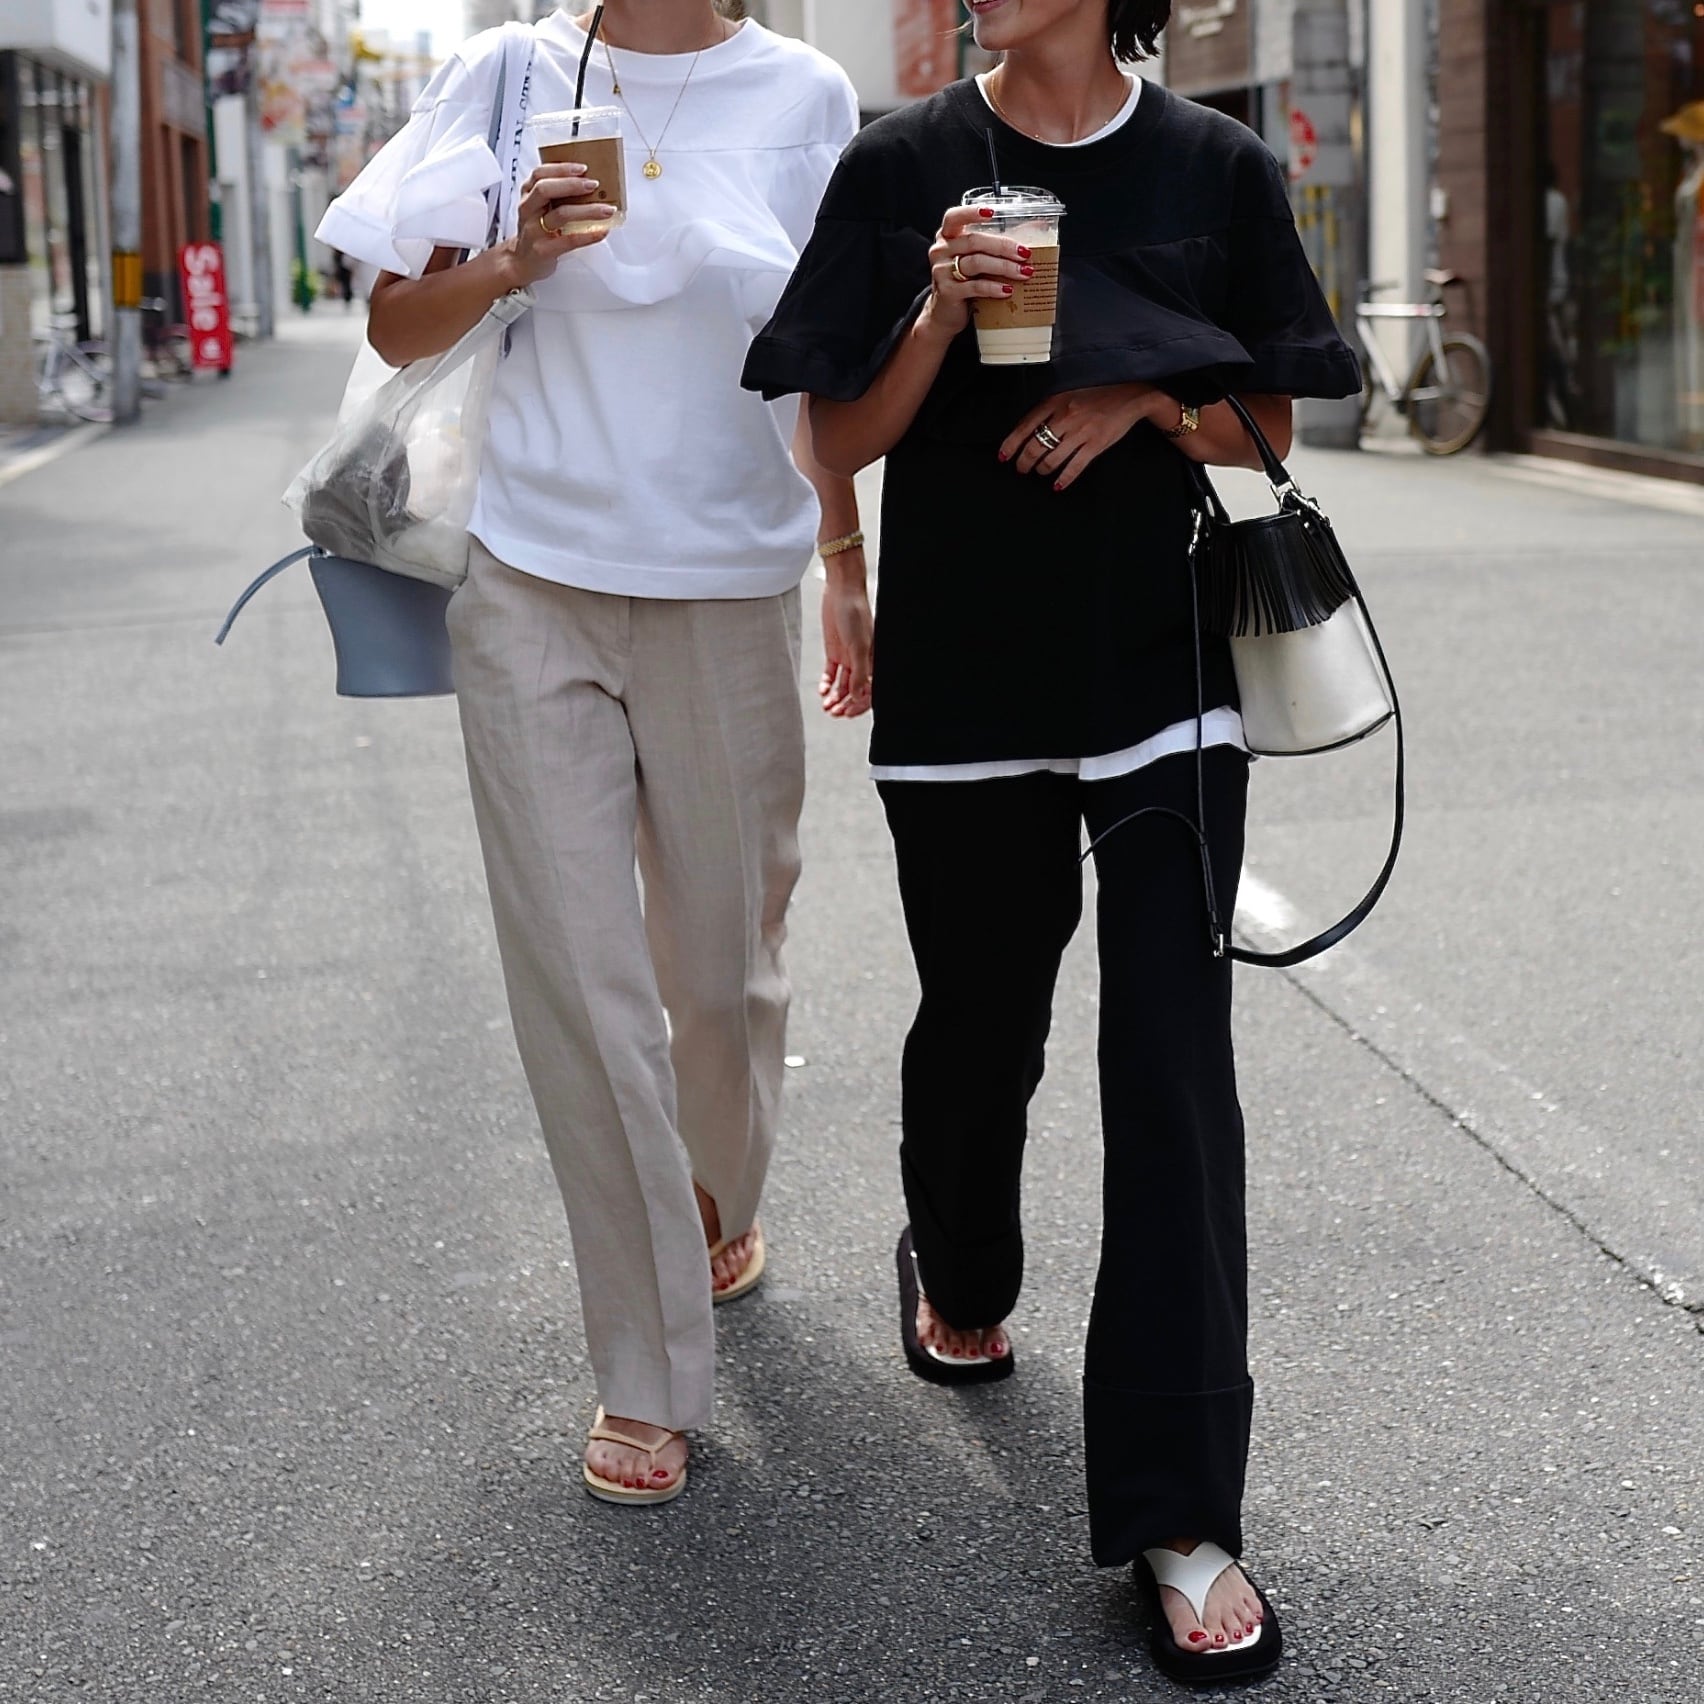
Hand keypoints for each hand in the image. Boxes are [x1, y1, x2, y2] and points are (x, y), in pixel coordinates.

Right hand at [507, 164, 616, 286]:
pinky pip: (569, 240)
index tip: (582, 168)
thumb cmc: (535, 232)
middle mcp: (528, 210)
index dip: (561, 168)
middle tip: (594, 185)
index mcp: (528, 195)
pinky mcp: (543, 250)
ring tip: (607, 210)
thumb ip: (555, 196)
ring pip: (560, 214)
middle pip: (545, 189)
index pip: (539, 174)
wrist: (521, 262)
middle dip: (572, 184)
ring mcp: (534, 231)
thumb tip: (589, 185)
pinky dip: (588, 235)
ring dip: (587, 210)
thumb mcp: (538, 209)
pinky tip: (601, 231)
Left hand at [818, 559, 872, 718]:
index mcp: (874, 661)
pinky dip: (827, 683)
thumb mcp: (858, 646)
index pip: (870, 689)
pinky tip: (822, 691)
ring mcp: (848, 657)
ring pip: (843, 684)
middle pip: (855, 690)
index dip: (860, 704)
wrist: (841, 592)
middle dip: (846, 704)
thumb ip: (859, 673)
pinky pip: (831, 673)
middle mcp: (862, 661)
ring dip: (835, 697)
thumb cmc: (855, 614)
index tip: (848, 713)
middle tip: (835, 713)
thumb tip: (859, 697)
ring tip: (827, 707)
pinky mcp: (834, 651)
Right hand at [921, 205, 1032, 338]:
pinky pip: (975, 287)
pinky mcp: (947, 291)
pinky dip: (994, 287)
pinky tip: (1007, 290)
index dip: (973, 212)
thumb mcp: (975, 258)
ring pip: (976, 263)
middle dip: (1003, 246)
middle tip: (1025, 253)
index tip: (993, 212)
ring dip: (1004, 267)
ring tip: (1023, 273)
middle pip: (974, 241)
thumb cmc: (965, 281)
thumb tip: (1036, 228)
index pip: (954, 217)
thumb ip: (993, 244)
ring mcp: (942, 271)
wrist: (945, 314)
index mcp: (947, 236)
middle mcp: (941, 250)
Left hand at [1000, 384, 1174, 492]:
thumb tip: (1030, 429)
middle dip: (1024, 462)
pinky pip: (1074, 467)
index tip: (1004, 456)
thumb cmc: (1098, 392)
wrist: (1130, 393)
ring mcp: (1080, 432)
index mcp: (1055, 402)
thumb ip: (1050, 408)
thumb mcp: (1068, 392)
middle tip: (1022, 468)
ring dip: (1042, 470)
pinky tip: (1057, 485)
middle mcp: (1065, 417)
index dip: (1011, 444)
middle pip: (1035, 447)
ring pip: (1051, 459)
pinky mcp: (1095, 444)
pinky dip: (1063, 479)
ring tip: (1040, 471)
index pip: (1025, 426)